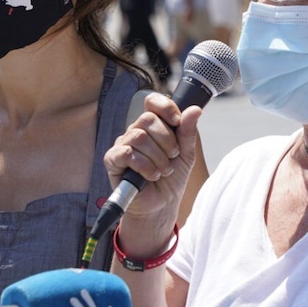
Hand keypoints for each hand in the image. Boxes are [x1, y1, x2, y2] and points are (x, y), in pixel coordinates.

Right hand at [103, 92, 201, 219]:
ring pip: (139, 137)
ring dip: (158, 157)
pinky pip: (126, 153)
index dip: (165, 107)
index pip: (152, 102)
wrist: (162, 204)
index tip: (177, 122)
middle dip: (166, 140)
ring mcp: (123, 145)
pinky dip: (145, 166)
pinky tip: (151, 176)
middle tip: (173, 156)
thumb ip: (188, 132)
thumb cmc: (172, 178)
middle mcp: (136, 131)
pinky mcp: (113, 160)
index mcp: (153, 126)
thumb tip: (195, 109)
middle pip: (148, 119)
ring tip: (164, 171)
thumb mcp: (186, 154)